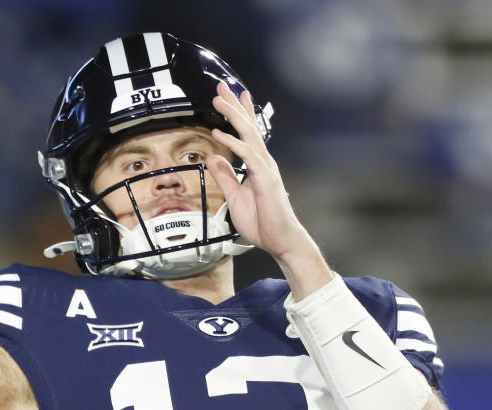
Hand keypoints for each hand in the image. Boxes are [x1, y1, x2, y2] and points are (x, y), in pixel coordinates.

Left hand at [206, 82, 307, 259]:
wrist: (279, 240)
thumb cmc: (262, 221)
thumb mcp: (234, 197)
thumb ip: (225, 177)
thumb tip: (213, 158)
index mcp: (256, 165)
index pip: (247, 134)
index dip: (239, 113)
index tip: (229, 96)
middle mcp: (263, 162)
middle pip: (248, 127)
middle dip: (235, 105)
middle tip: (221, 87)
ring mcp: (265, 169)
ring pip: (248, 135)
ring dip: (233, 116)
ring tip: (218, 101)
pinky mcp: (265, 179)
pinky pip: (248, 156)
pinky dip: (233, 144)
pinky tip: (219, 133)